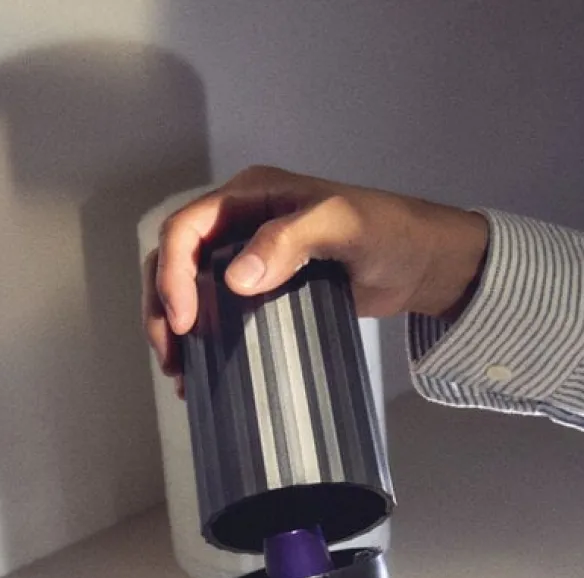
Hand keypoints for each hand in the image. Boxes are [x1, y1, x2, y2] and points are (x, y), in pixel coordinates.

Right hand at [142, 165, 488, 383]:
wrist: (420, 264)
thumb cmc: (388, 233)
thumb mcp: (343, 226)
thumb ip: (291, 240)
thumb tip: (235, 277)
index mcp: (249, 197)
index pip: (185, 229)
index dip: (173, 274)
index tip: (183, 321)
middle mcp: (239, 224)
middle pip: (175, 261)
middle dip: (162, 307)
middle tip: (171, 356)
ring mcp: (248, 259)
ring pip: (189, 289)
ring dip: (176, 328)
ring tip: (180, 372)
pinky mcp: (263, 292)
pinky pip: (218, 312)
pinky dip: (204, 340)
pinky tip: (201, 374)